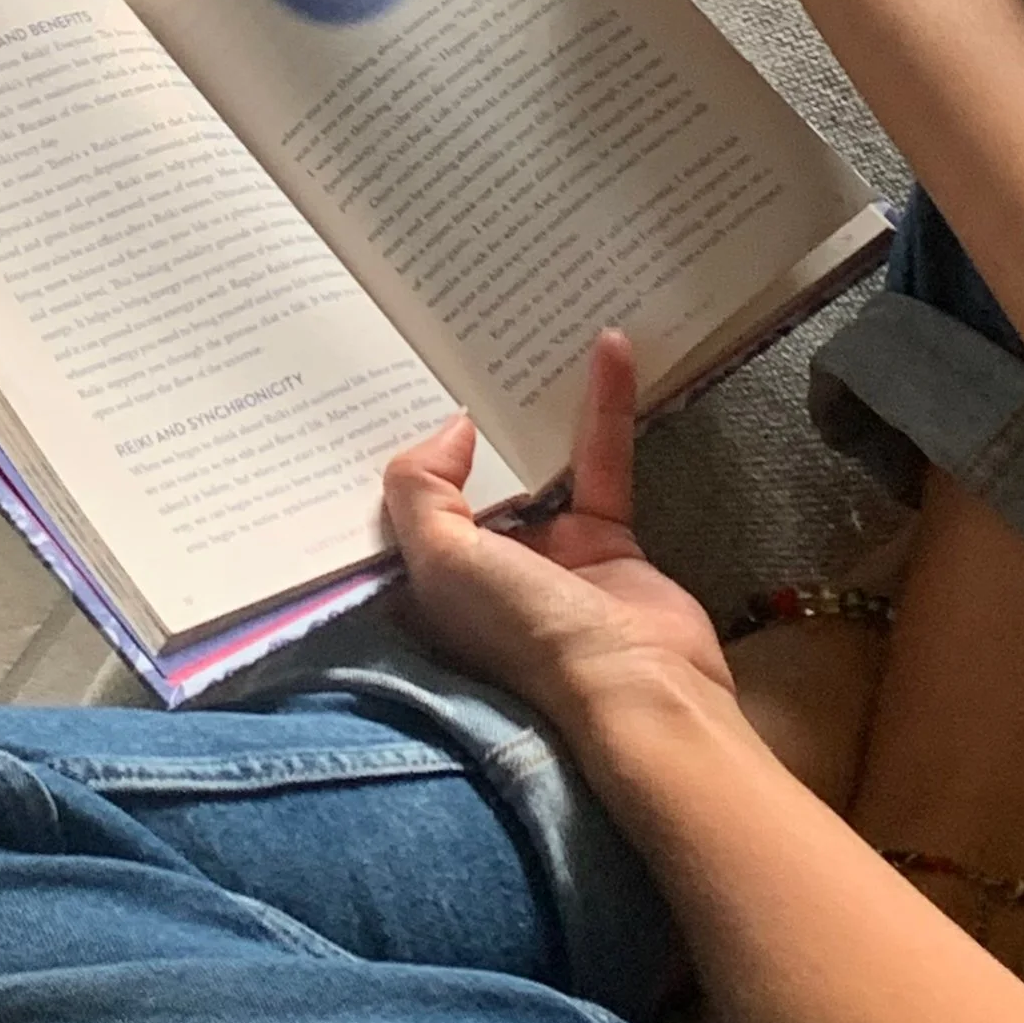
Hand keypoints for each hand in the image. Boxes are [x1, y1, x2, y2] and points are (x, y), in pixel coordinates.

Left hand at [381, 331, 732, 729]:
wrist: (641, 689)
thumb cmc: (527, 632)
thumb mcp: (443, 563)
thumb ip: (421, 488)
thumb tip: (451, 429)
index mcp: (429, 586)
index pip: (398, 508)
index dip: (388, 449)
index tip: (382, 383)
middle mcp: (483, 570)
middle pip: (466, 478)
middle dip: (458, 416)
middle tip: (448, 337)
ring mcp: (548, 554)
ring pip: (534, 461)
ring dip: (531, 404)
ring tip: (522, 333)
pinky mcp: (608, 538)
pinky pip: (601, 459)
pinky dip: (606, 405)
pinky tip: (609, 347)